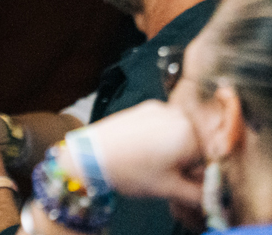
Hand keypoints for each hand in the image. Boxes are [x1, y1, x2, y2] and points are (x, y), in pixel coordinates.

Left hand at [70, 100, 202, 205]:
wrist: (90, 154)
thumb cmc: (129, 170)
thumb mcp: (170, 188)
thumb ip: (201, 194)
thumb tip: (216, 199)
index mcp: (189, 133)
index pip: (213, 156)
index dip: (203, 173)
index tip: (192, 181)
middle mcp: (178, 115)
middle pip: (200, 142)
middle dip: (191, 161)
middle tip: (172, 174)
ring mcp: (161, 108)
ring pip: (183, 133)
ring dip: (178, 149)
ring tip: (156, 162)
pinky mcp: (146, 108)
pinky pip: (166, 125)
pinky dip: (164, 138)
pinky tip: (148, 151)